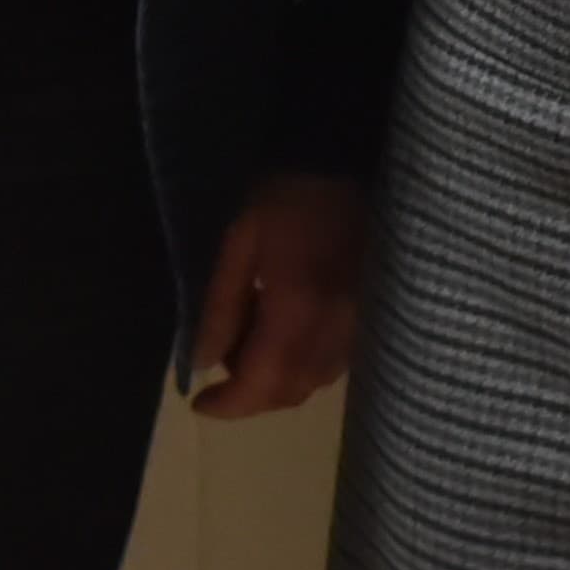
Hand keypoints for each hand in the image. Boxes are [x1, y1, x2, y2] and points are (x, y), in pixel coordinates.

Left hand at [186, 172, 366, 417]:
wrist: (344, 165)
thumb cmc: (284, 198)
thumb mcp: (238, 244)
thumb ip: (221, 307)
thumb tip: (202, 361)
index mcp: (299, 308)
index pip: (263, 381)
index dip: (230, 403)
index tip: (200, 404)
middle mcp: (336, 329)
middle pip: (292, 390)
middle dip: (252, 395)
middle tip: (220, 371)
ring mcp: (359, 326)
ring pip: (315, 381)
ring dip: (278, 381)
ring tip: (249, 344)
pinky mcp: (369, 317)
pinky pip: (335, 362)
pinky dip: (304, 365)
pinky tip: (284, 335)